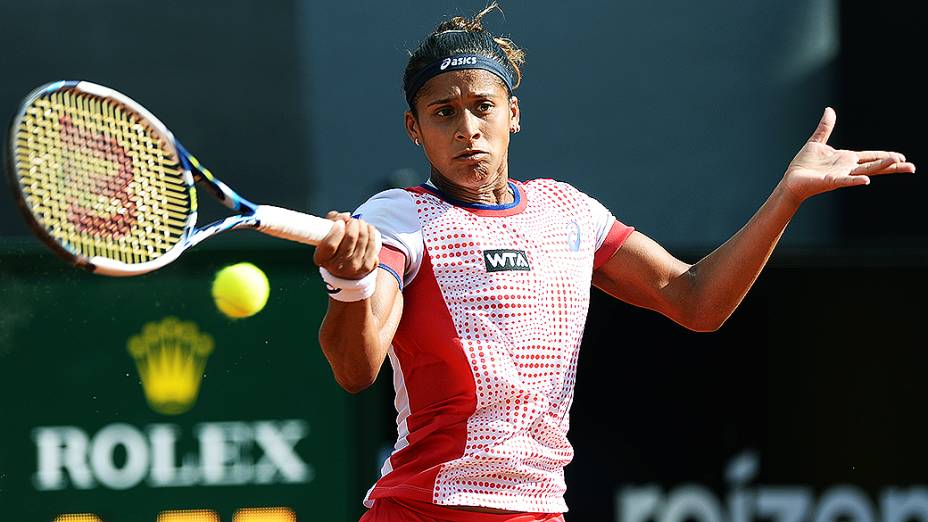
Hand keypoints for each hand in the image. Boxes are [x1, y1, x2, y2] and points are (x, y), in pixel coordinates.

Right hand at [313, 211, 380, 279]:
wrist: (345, 268)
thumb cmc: (334, 246)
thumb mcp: (326, 233)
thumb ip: (332, 220)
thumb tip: (347, 216)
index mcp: (322, 259)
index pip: (330, 244)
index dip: (337, 231)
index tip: (341, 222)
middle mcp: (337, 267)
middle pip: (350, 238)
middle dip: (354, 223)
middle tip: (353, 220)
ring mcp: (353, 267)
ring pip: (363, 239)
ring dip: (363, 226)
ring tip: (361, 223)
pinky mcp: (367, 267)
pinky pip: (372, 245)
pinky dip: (371, 233)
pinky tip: (369, 228)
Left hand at [781, 107, 915, 202]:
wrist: (790, 180)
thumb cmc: (803, 165)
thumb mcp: (816, 142)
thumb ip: (825, 128)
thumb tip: (829, 110)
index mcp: (845, 159)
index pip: (870, 156)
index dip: (885, 156)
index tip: (901, 157)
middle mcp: (846, 168)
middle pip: (874, 166)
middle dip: (892, 165)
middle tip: (911, 167)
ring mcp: (840, 176)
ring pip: (864, 172)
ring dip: (880, 167)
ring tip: (898, 163)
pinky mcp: (829, 182)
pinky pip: (844, 181)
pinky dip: (855, 181)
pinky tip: (866, 181)